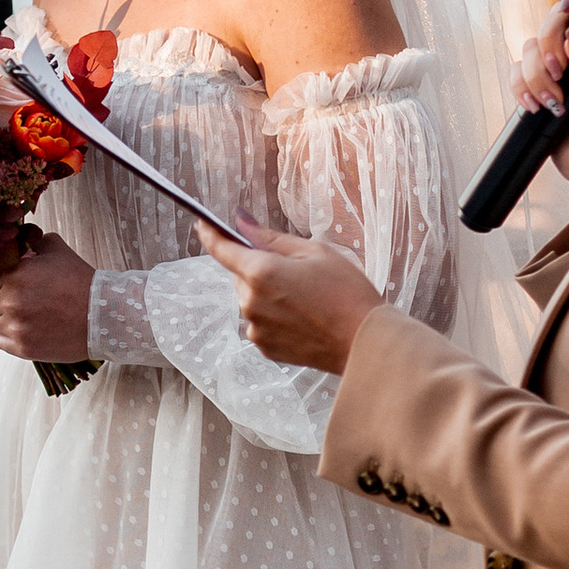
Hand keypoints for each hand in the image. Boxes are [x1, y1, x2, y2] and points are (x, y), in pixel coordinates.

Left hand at [0, 223, 95, 361]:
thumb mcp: (57, 251)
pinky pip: (1, 341)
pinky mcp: (24, 348)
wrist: (103, 315)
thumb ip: (34, 242)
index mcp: (14, 276)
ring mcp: (16, 328)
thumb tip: (23, 239)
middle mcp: (10, 302)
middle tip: (6, 293)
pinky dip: (9, 335)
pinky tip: (25, 327)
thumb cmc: (81, 281)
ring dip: (1, 315)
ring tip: (21, 311)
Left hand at [197, 223, 380, 373]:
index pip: (221, 249)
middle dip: (256, 267)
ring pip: (250, 300)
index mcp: (261, 272)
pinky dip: (274, 316)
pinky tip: (302, 317)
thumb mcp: (315, 252)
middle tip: (293, 270)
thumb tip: (241, 221)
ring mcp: (256, 328)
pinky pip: (260, 322)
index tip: (203, 223)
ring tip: (304, 297)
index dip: (210, 233)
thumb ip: (270, 237)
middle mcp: (250, 302)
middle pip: (239, 275)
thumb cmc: (347, 292)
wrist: (364, 342)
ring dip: (266, 293)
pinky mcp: (265, 347)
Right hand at [516, 0, 568, 224]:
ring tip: (553, 104)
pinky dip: (521, 89)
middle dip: (549, 49)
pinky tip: (536, 108)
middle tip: (559, 74)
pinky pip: (516, 71)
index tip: (567, 8)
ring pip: (530, 48)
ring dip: (536, 76)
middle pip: (551, 21)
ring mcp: (558, 65)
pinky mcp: (538, 82)